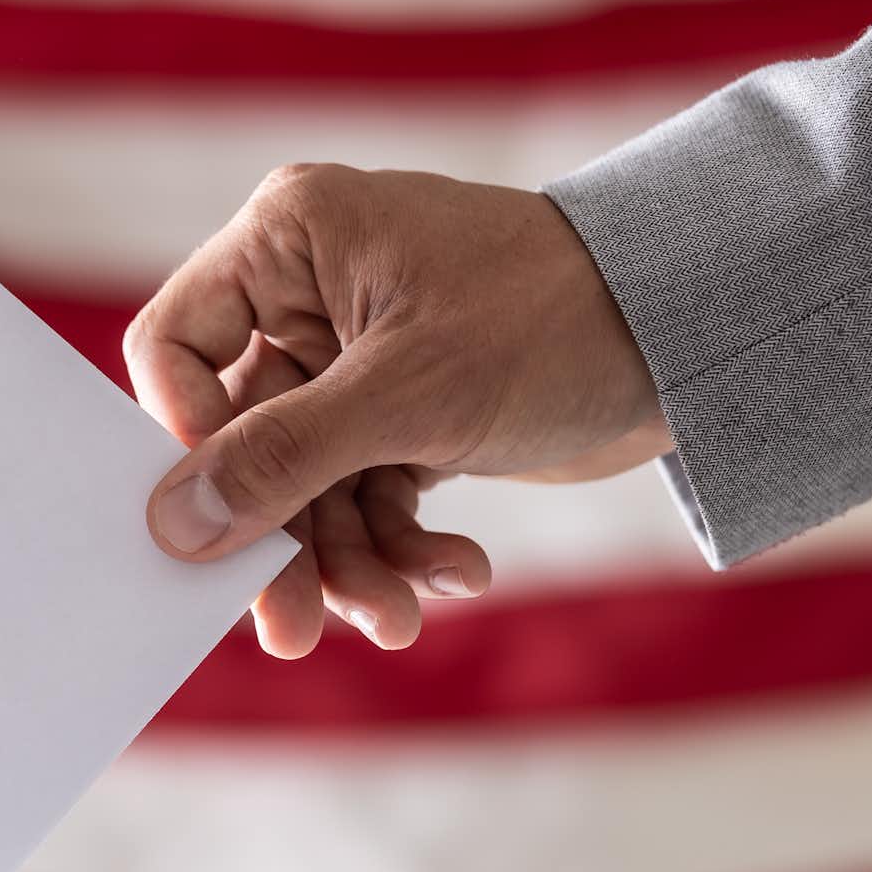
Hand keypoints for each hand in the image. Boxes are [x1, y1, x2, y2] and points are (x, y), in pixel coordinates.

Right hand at [128, 164, 670, 656]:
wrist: (698, 337)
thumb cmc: (552, 321)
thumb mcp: (403, 397)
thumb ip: (279, 460)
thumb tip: (172, 526)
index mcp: (287, 241)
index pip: (174, 349)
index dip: (187, 441)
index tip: (223, 517)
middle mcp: (309, 294)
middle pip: (244, 441)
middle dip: (283, 539)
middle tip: (293, 630)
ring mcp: (358, 359)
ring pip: (307, 484)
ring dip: (350, 561)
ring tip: (400, 617)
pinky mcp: (407, 413)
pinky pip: (367, 495)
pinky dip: (402, 545)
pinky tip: (456, 574)